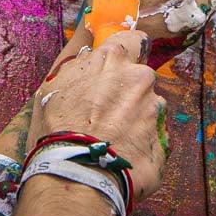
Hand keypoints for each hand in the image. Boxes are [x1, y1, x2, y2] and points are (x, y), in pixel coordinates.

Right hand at [28, 29, 165, 202]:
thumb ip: (80, 66)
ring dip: (134, 121)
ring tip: (110, 143)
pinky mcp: (162, 142)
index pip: (134, 39)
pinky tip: (119, 159)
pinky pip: (152, 139)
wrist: (75, 175)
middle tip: (104, 116)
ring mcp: (155, 111)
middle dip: (128, 93)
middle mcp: (140, 79)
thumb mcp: (53, 86)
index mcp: (114, 60)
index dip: (127, 52)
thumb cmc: (56, 129)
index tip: (119, 67)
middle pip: (140, 79)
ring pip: (148, 110)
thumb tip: (92, 54)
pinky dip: (139, 147)